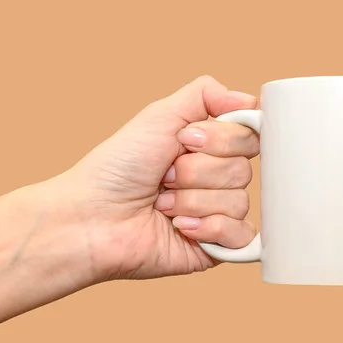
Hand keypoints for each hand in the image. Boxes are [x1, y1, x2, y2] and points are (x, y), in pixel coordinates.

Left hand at [57, 75, 259, 280]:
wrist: (91, 217)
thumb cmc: (117, 168)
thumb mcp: (159, 115)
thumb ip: (207, 95)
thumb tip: (250, 101)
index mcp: (208, 149)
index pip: (248, 137)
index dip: (219, 140)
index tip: (185, 141)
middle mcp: (216, 179)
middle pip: (242, 169)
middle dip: (196, 172)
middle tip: (164, 177)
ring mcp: (217, 214)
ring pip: (238, 201)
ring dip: (192, 201)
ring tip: (162, 205)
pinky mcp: (216, 247)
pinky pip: (242, 235)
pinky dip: (209, 229)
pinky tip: (180, 228)